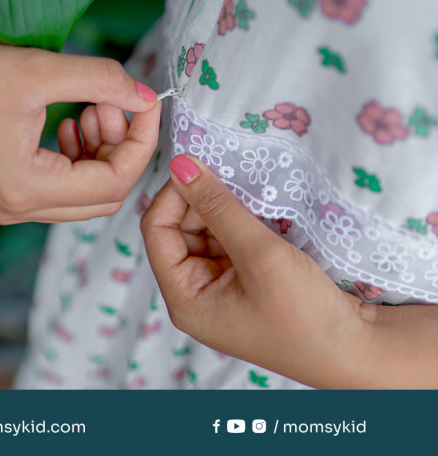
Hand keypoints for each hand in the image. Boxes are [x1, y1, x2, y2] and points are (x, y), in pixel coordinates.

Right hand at [0, 27, 160, 223]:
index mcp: (24, 189)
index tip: (149, 104)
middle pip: (100, 196)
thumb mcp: (42, 70)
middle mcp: (13, 209)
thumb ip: (103, 82)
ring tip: (87, 109)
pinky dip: (72, 158)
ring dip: (96, 154)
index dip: (141, 142)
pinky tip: (67, 122)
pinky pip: (54, 188)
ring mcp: (2, 204)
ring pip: (79, 195)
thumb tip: (147, 95)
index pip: (113, 183)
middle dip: (119, 149)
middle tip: (109, 105)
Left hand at [141, 154, 377, 388]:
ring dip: (221, 207)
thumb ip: (219, 206)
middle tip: (227, 171)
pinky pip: (229, 239)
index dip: (173, 194)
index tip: (199, 165)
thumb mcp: (259, 254)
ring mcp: (221, 288)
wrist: (359, 351)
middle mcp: (195, 294)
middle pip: (178, 229)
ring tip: (244, 187)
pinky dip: (239, 219)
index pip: (156, 231)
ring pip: (205, 231)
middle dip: (199, 199)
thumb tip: (181, 165)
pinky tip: (257, 206)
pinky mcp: (245, 281)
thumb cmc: (305, 314)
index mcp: (185, 299)